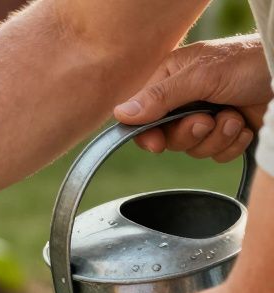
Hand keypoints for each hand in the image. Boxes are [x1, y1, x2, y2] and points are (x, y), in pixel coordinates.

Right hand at [114, 35, 269, 162]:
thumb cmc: (248, 62)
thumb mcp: (200, 76)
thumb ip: (160, 96)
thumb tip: (119, 114)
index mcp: (170, 80)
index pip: (142, 116)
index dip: (147, 134)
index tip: (156, 144)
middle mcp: (185, 100)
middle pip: (168, 138)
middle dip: (191, 133)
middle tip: (207, 119)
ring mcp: (207, 117)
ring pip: (194, 149)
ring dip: (216, 138)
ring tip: (233, 117)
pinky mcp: (227, 132)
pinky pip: (217, 154)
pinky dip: (232, 144)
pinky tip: (244, 126)